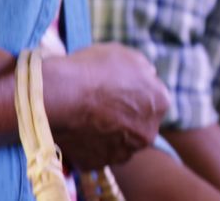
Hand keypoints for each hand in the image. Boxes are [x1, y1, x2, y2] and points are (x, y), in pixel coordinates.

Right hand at [42, 43, 169, 169]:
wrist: (59, 95)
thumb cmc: (93, 70)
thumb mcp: (126, 55)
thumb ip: (143, 69)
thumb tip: (146, 77)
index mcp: (160, 103)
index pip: (153, 98)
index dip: (134, 91)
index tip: (117, 88)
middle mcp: (147, 133)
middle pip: (138, 123)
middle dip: (124, 115)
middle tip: (102, 104)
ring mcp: (122, 152)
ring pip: (118, 142)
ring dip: (108, 132)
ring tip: (86, 116)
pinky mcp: (97, 164)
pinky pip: (95, 153)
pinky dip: (88, 144)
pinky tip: (76, 129)